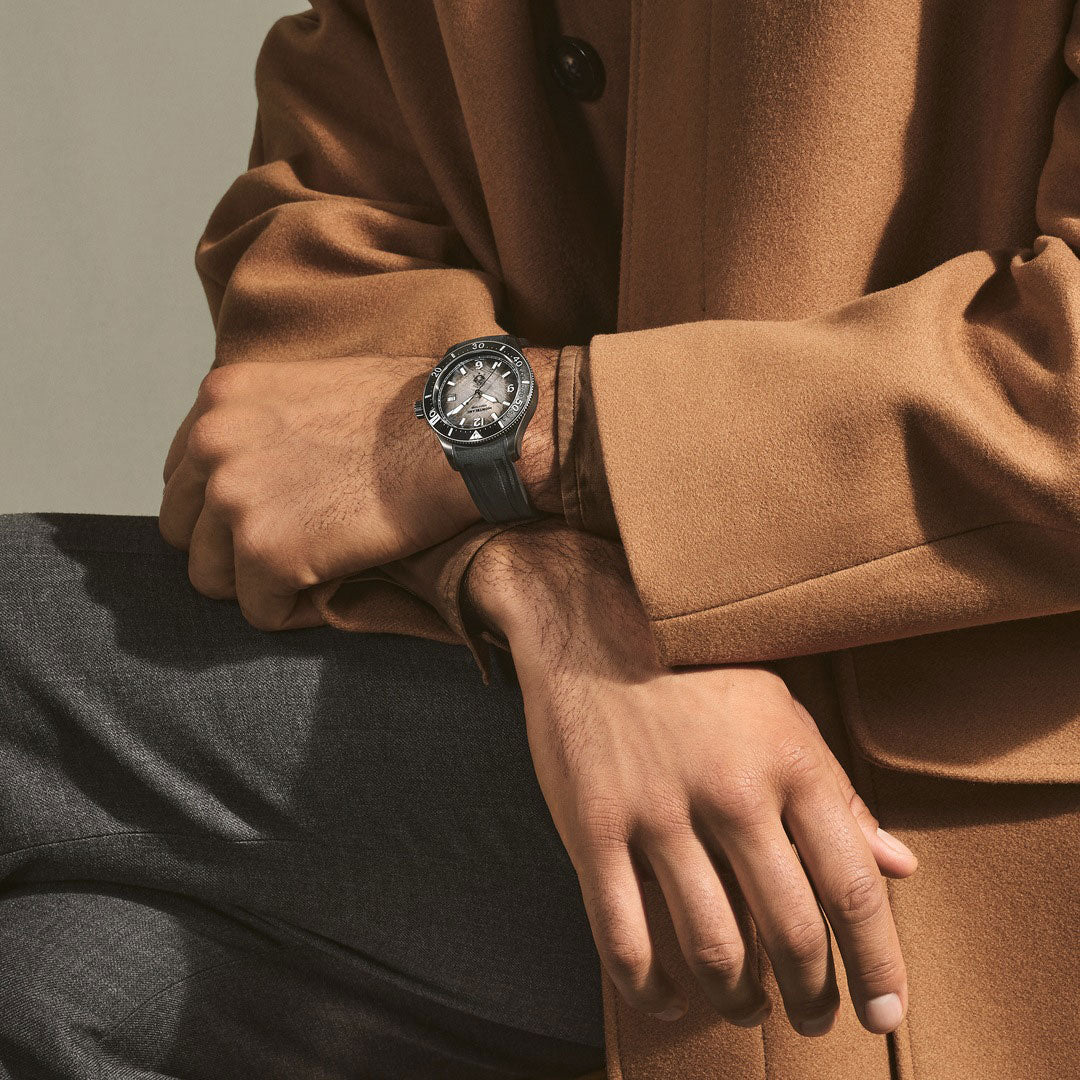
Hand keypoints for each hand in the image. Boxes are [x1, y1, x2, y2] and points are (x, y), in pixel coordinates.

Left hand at [159, 355, 483, 628]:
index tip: (274, 519)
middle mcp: (213, 444)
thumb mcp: (318, 388)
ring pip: (210, 578)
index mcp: (221, 398)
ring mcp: (235, 499)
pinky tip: (339, 586)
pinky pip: (261, 612)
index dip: (225, 509)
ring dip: (259, 584)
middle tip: (292, 554)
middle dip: (230, 550)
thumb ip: (268, 424)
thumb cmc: (417, 410)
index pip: (184, 477)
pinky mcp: (268, 552)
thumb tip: (262, 471)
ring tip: (317, 573)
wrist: (464, 432)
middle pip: (183, 531)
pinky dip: (297, 611)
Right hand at [466, 523, 916, 1036]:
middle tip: (812, 1018)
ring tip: (746, 1006)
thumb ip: (840, 794)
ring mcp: (658, 811)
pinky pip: (625, 938)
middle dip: (811, 997)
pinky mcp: (595, 829)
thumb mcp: (778, 716)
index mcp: (788, 760)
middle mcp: (731, 788)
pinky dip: (651, 991)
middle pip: (790, 931)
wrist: (592, 639)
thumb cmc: (696, 684)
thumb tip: (901, 866)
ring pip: (712, 948)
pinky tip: (669, 1000)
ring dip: (737, 999)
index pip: (851, 884)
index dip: (877, 962)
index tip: (884, 1013)